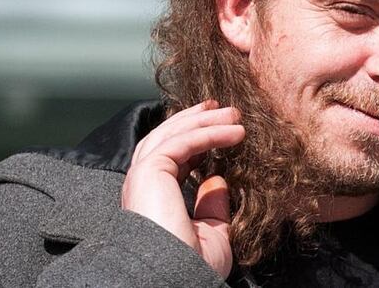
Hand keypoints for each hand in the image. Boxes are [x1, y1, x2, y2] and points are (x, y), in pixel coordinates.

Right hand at [121, 100, 243, 278]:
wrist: (174, 277)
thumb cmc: (191, 266)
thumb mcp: (211, 233)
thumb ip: (213, 206)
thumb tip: (218, 180)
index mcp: (154, 198)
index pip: (172, 157)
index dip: (196, 139)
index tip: (221, 129)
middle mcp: (143, 184)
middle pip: (167, 137)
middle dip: (196, 119)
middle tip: (223, 108)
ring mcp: (142, 176)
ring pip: (172, 133)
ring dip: (204, 119)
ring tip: (234, 113)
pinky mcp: (148, 171)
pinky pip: (183, 141)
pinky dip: (210, 133)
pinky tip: (235, 132)